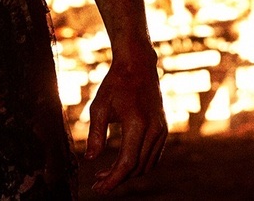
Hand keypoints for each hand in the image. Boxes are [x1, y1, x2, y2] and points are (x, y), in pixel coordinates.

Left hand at [84, 51, 167, 193]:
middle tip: (98, 182)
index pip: (127, 162)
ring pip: (147, 164)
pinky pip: (153, 156)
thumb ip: (96, 135)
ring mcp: (161, 129)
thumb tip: (90, 160)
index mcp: (137, 123)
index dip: (113, 179)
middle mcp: (154, 129)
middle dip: (117, 179)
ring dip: (128, 173)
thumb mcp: (99, 107)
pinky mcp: (163, 128)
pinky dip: (139, 165)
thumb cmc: (116, 84)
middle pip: (137, 167)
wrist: (138, 65)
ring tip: (106, 175)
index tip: (98, 188)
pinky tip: (123, 164)